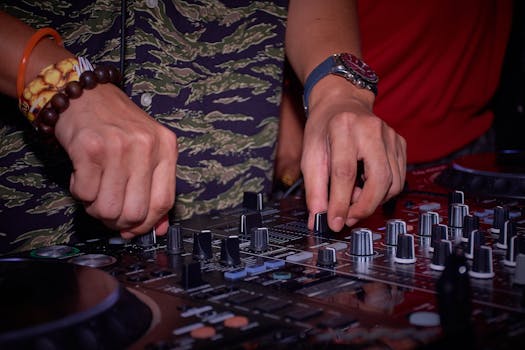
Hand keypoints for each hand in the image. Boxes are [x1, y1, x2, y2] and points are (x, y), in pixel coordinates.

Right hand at [54, 84, 177, 237]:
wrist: (85, 94)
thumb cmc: (117, 125)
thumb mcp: (147, 149)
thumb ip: (155, 187)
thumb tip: (158, 228)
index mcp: (166, 147)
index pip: (163, 202)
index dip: (147, 224)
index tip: (134, 229)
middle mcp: (146, 146)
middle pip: (135, 211)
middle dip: (118, 221)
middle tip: (109, 212)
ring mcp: (118, 146)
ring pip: (108, 208)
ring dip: (97, 208)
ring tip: (95, 191)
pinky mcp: (90, 148)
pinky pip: (85, 194)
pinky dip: (81, 193)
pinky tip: (83, 176)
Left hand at [302, 76, 405, 231]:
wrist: (341, 103)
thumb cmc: (324, 129)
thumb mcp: (310, 155)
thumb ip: (314, 189)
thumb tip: (317, 219)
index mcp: (343, 127)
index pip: (345, 172)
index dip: (340, 202)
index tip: (335, 223)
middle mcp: (371, 129)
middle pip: (379, 179)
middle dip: (365, 207)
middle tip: (348, 219)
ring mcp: (390, 135)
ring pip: (393, 182)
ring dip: (374, 200)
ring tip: (353, 198)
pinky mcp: (400, 143)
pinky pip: (398, 178)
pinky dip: (383, 191)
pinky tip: (365, 187)